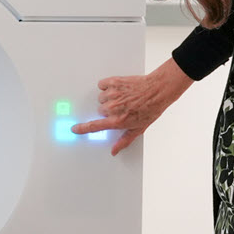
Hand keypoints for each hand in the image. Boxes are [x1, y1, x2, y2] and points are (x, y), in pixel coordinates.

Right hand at [70, 58, 192, 155]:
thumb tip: (114, 150)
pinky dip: (107, 86)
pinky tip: (118, 89)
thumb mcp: (139, 128)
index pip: (95, 126)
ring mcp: (112, 95)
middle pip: (100, 110)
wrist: (158, 90)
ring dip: (108, 98)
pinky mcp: (113, 83)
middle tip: (121, 108)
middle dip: (107, 110)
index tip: (75, 129)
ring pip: (101, 98)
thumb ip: (124, 140)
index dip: (83, 128)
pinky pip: (102, 85)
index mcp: (118, 121)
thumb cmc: (151, 108)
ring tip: (122, 98)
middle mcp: (113, 108)